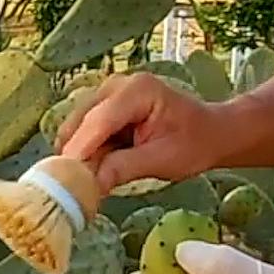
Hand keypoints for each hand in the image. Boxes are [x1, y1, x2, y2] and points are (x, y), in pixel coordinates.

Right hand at [56, 72, 228, 193]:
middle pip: (81, 121)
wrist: (209, 132)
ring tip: (88, 181)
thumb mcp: (164, 161)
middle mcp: (117, 85)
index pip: (100, 120)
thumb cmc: (194, 144)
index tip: (64, 178)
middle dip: (76, 154)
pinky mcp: (103, 106)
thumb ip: (125, 168)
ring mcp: (107, 93)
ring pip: (77, 127)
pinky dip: (86, 151)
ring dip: (80, 154)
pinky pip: (83, 130)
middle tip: (74, 188)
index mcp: (138, 90)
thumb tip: (90, 185)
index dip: (80, 150)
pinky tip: (97, 167)